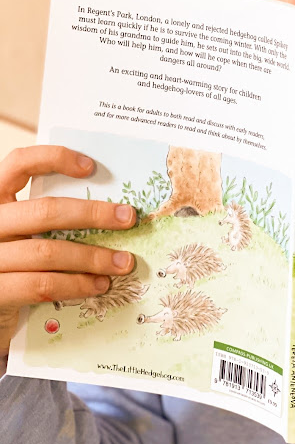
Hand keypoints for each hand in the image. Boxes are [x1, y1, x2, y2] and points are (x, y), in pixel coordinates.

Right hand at [0, 146, 136, 356]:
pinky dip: (76, 285)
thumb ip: (50, 218)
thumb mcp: (26, 233)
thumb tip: (110, 208)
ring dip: (93, 257)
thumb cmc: (16, 265)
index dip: (53, 158)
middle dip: (94, 214)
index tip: (90, 167)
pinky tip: (99, 285)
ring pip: (47, 251)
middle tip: (128, 218)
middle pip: (44, 210)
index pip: (18, 165)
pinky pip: (41, 285)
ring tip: (123, 262)